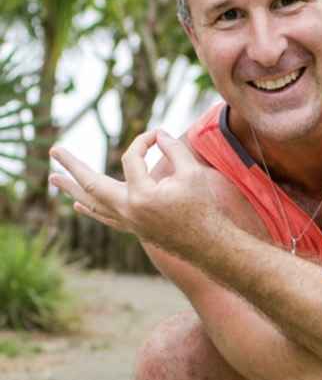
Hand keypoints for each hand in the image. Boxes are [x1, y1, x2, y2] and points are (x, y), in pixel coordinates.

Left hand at [50, 130, 224, 261]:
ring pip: (93, 204)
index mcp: (143, 195)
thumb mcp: (192, 173)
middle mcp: (129, 210)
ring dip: (72, 190)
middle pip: (92, 183)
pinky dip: (91, 210)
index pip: (132, 159)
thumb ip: (174, 149)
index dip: (143, 142)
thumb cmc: (203, 207)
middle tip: (54, 150)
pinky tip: (79, 205)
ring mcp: (129, 222)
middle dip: (73, 166)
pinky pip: (106, 218)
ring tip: (53, 178)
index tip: (157, 136)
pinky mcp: (134, 229)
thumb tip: (157, 134)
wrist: (210, 245)